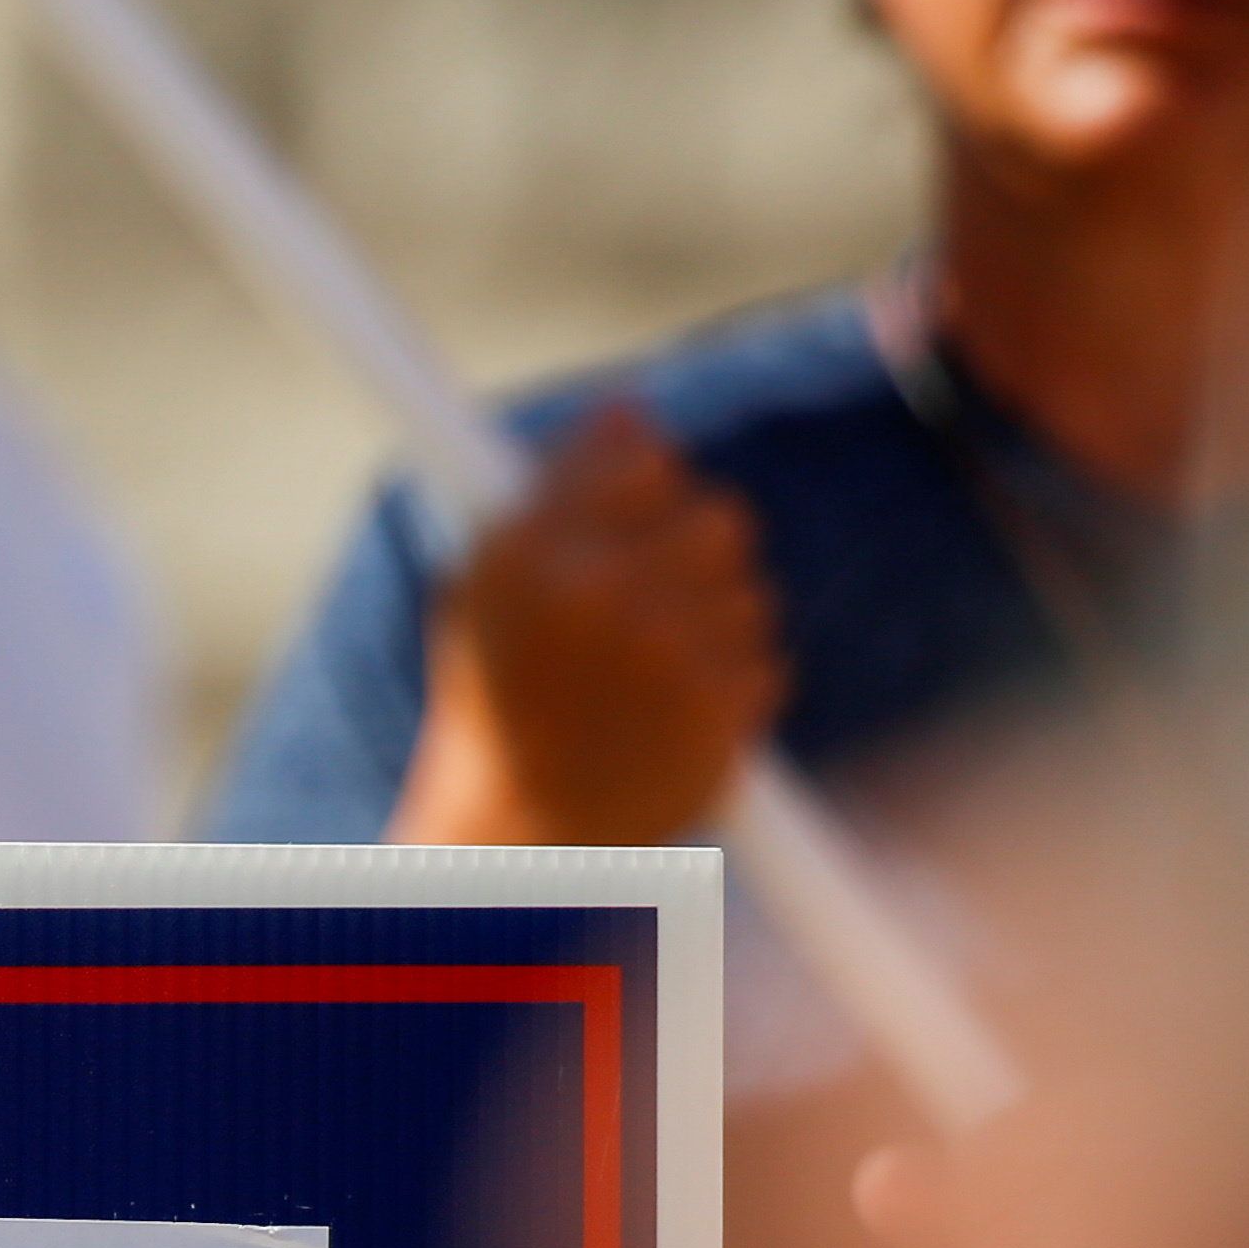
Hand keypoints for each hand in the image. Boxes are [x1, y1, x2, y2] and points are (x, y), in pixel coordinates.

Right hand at [390, 403, 784, 847]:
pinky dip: (731, 686)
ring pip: (749, 592)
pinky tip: (672, 716)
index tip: (631, 525)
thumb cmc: (494, 706)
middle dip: (697, 551)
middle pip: (719, 517)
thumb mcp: (484, 590)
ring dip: (715, 623)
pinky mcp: (717, 713)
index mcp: (531, 554)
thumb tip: (631, 409)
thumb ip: (556, 492)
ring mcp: (665, 655)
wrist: (514, 838)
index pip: (643, 461)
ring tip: (654, 673)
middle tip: (656, 597)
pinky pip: (764, 661)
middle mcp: (598, 593)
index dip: (648, 490)